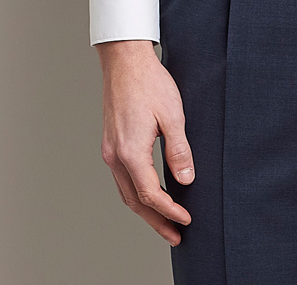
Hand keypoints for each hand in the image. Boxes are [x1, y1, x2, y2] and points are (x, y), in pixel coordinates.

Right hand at [97, 39, 194, 244]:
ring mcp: (110, 149)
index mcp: (131, 151)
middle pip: (135, 200)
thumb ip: (179, 150)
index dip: (169, 211)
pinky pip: (122, 178)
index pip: (150, 194)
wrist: (125, 60)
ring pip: (126, 191)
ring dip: (145, 210)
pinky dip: (136, 192)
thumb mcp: (173, 114)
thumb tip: (186, 179)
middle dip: (156, 221)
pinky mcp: (111, 142)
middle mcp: (115, 155)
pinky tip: (149, 193)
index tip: (186, 220)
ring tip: (164, 222)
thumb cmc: (150, 82)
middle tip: (175, 236)